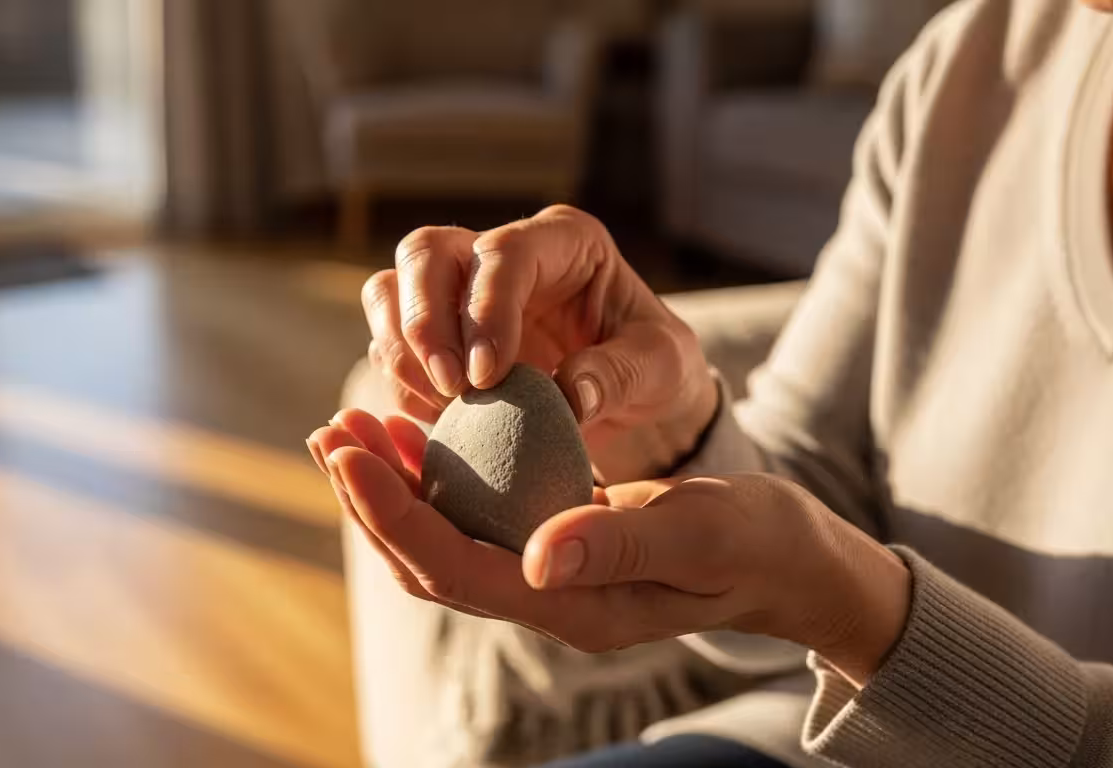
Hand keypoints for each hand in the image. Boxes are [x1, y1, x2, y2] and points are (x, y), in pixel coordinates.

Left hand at [308, 409, 911, 685]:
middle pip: (429, 560)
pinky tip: (413, 434)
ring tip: (348, 430)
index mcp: (572, 604)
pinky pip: (473, 519)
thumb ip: (623, 542)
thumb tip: (537, 557)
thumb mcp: (703, 533)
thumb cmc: (752, 543)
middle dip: (371, 501)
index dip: (395, 513)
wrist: (782, 560)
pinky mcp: (549, 545)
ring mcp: (544, 575)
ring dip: (390, 489)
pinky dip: (432, 479)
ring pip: (442, 541)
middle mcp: (543, 597)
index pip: (456, 566)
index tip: (352, 451)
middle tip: (330, 432)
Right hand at [361, 205, 716, 483]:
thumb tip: (568, 394)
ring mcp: (459, 291)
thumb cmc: (652, 366)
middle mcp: (501, 253)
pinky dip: (403, 384)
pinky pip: (390, 347)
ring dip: (402, 351)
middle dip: (424, 319)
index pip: (504, 252)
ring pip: (390, 290)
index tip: (488, 375)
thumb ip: (621, 374)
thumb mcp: (661, 367)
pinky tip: (442, 418)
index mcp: (563, 241)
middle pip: (427, 251)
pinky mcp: (436, 335)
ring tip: (445, 406)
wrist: (632, 398)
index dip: (486, 309)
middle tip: (451, 387)